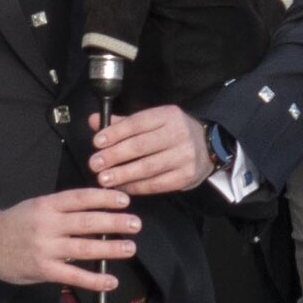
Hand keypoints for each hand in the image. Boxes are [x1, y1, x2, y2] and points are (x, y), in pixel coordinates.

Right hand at [0, 187, 135, 291]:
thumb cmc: (14, 225)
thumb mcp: (35, 207)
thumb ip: (61, 208)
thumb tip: (95, 210)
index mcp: (46, 205)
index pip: (81, 198)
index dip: (105, 198)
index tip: (124, 200)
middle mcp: (48, 225)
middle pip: (87, 221)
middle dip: (115, 222)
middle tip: (135, 224)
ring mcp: (46, 248)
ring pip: (84, 247)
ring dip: (111, 248)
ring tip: (130, 247)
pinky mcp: (44, 270)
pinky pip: (73, 276)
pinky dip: (94, 280)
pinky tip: (111, 281)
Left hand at [88, 105, 211, 196]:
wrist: (209, 148)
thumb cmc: (172, 133)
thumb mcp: (153, 121)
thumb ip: (122, 123)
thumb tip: (94, 121)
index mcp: (168, 115)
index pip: (137, 123)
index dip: (115, 133)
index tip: (97, 142)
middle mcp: (178, 134)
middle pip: (141, 146)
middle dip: (114, 156)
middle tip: (95, 164)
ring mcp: (184, 156)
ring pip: (148, 167)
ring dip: (122, 175)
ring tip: (104, 179)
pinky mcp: (185, 176)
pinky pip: (156, 184)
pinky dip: (136, 187)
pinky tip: (121, 187)